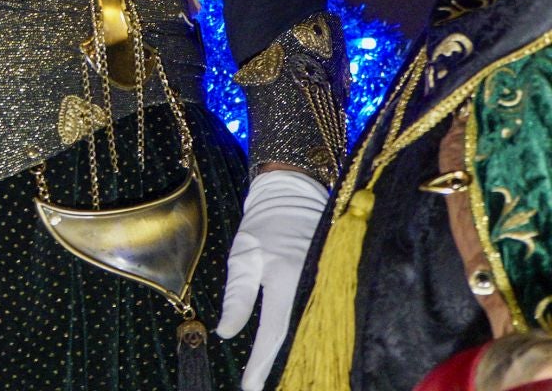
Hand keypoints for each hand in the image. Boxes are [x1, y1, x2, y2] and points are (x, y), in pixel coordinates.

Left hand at [217, 168, 328, 390]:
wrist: (294, 198)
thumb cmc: (263, 229)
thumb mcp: (242, 258)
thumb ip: (238, 298)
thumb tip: (227, 333)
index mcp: (288, 282)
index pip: (274, 335)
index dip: (261, 364)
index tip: (249, 387)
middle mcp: (315, 288)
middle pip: (302, 341)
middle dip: (287, 369)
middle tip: (270, 387)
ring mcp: (334, 286)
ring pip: (320, 334)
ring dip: (306, 359)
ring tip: (290, 380)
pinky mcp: (342, 284)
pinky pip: (331, 319)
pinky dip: (319, 339)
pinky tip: (310, 356)